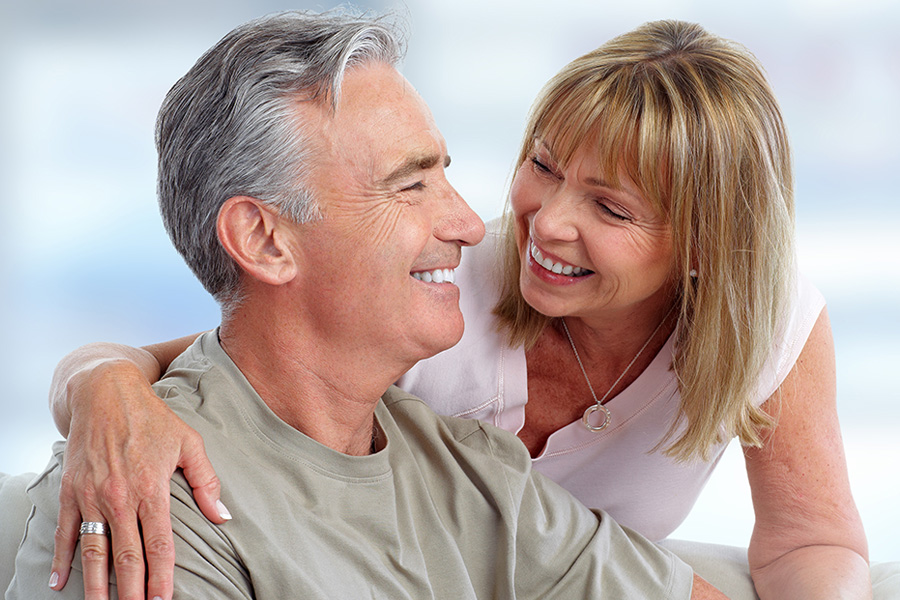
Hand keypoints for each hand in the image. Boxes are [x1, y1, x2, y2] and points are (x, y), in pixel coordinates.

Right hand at [49, 359, 228, 599]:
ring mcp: (92, 496)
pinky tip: (60, 583)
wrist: (104, 392)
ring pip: (94, 551)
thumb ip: (207, 482)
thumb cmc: (152, 417)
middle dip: (131, 591)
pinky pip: (66, 531)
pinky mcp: (71, 490)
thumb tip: (223, 516)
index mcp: (152, 489)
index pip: (158, 545)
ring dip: (96, 585)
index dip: (161, 578)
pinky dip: (62, 558)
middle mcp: (120, 497)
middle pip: (126, 556)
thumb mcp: (189, 442)